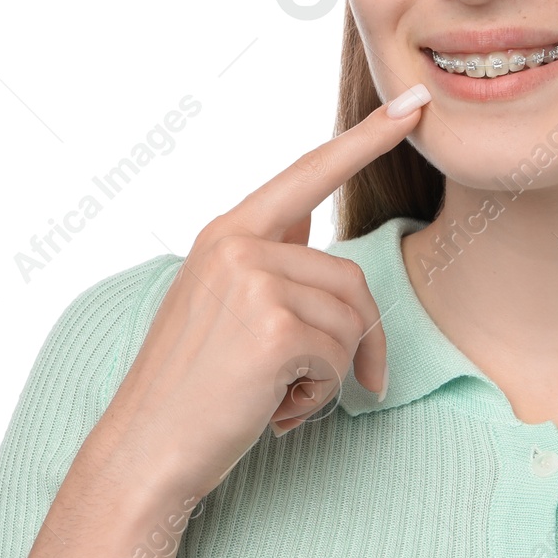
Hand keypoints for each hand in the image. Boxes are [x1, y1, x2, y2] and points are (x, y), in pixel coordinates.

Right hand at [103, 84, 430, 500]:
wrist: (144, 452)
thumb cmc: (190, 389)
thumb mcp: (219, 304)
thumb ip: (267, 259)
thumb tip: (313, 226)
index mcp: (226, 233)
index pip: (309, 173)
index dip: (366, 139)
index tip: (414, 106)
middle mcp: (238, 246)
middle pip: (351, 278)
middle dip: (354, 342)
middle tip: (317, 387)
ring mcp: (254, 283)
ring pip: (352, 322)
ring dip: (330, 374)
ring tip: (277, 396)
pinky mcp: (273, 328)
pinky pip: (340, 359)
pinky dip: (321, 396)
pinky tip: (275, 409)